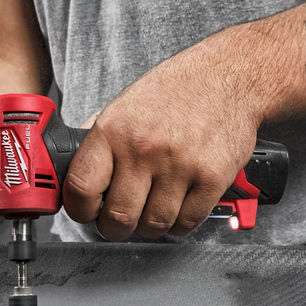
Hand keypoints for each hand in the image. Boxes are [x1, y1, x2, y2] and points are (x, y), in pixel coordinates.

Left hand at [61, 36, 260, 240]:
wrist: (230, 77)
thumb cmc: (178, 90)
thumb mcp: (126, 105)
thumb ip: (100, 138)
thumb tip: (76, 169)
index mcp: (114, 130)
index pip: (81, 187)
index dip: (80, 210)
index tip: (86, 212)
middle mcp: (144, 149)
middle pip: (118, 218)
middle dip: (115, 228)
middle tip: (120, 221)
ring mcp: (180, 166)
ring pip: (154, 226)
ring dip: (150, 226)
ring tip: (152, 209)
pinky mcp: (212, 179)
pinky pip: (187, 223)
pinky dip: (180, 223)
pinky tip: (178, 205)